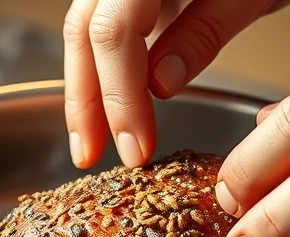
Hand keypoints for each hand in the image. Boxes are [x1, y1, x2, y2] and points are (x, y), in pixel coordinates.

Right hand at [63, 0, 289, 167]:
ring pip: (84, 32)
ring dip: (85, 90)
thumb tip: (159, 85)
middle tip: (93, 155)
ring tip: (90, 141)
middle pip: (85, 33)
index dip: (120, 96)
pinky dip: (101, 71)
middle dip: (87, 101)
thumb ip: (204, 31)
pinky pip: (101, 29)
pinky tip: (107, 107)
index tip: (136, 147)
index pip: (115, 33)